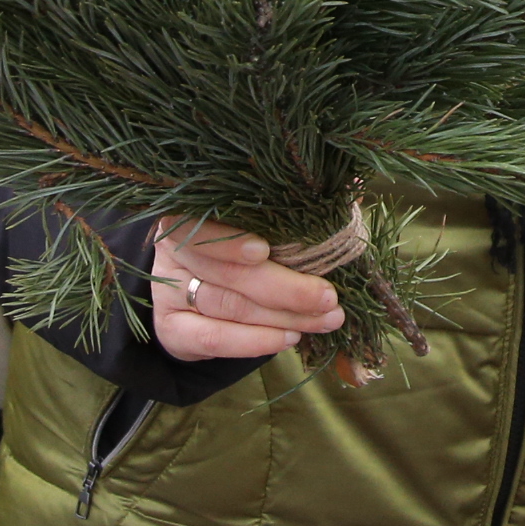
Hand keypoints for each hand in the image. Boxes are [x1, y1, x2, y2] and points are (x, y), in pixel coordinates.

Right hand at [147, 219, 345, 362]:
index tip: (264, 250)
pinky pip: (213, 339)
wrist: (198, 292)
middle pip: (228, 273)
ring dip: (281, 317)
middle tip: (328, 298)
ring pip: (228, 307)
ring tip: (324, 320)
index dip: (229, 241)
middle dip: (285, 288)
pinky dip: (253, 342)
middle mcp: (173, 251)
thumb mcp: (264, 216)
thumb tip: (355, 183)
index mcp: (190, 213)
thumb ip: (300, 202)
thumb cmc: (245, 239)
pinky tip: (287, 339)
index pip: (199, 226)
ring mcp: (168, 293)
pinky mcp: (172, 329)